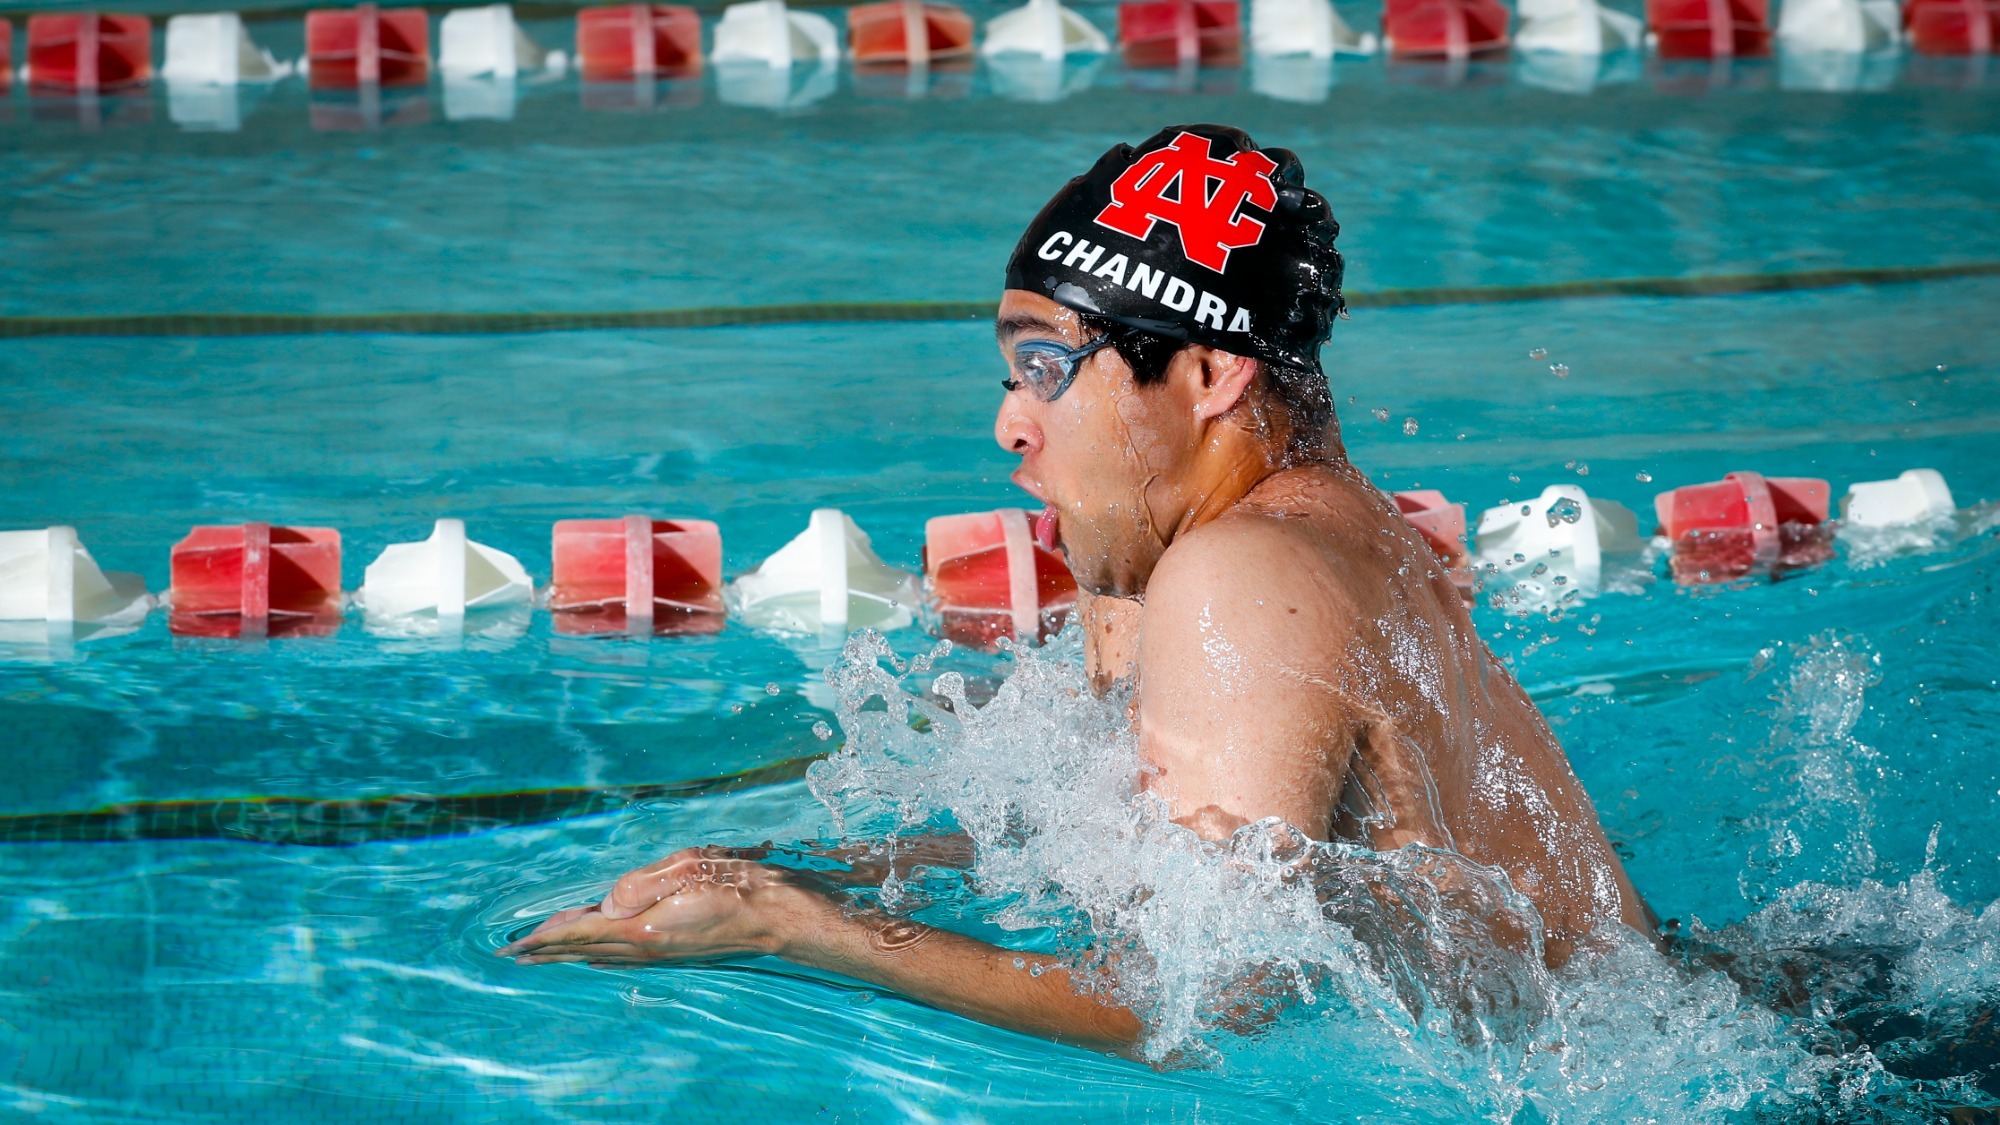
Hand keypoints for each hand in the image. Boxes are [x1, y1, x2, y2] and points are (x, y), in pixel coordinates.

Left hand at [497, 846, 818, 966]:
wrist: (773, 916)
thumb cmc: (735, 885)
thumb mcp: (687, 869)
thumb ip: (641, 884)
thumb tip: (607, 902)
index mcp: (643, 927)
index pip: (583, 931)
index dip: (548, 935)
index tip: (516, 943)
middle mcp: (646, 946)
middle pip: (585, 949)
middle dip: (548, 950)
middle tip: (514, 955)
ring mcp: (661, 953)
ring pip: (602, 955)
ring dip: (569, 954)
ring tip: (543, 955)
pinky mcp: (673, 951)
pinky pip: (621, 958)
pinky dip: (597, 956)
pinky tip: (595, 957)